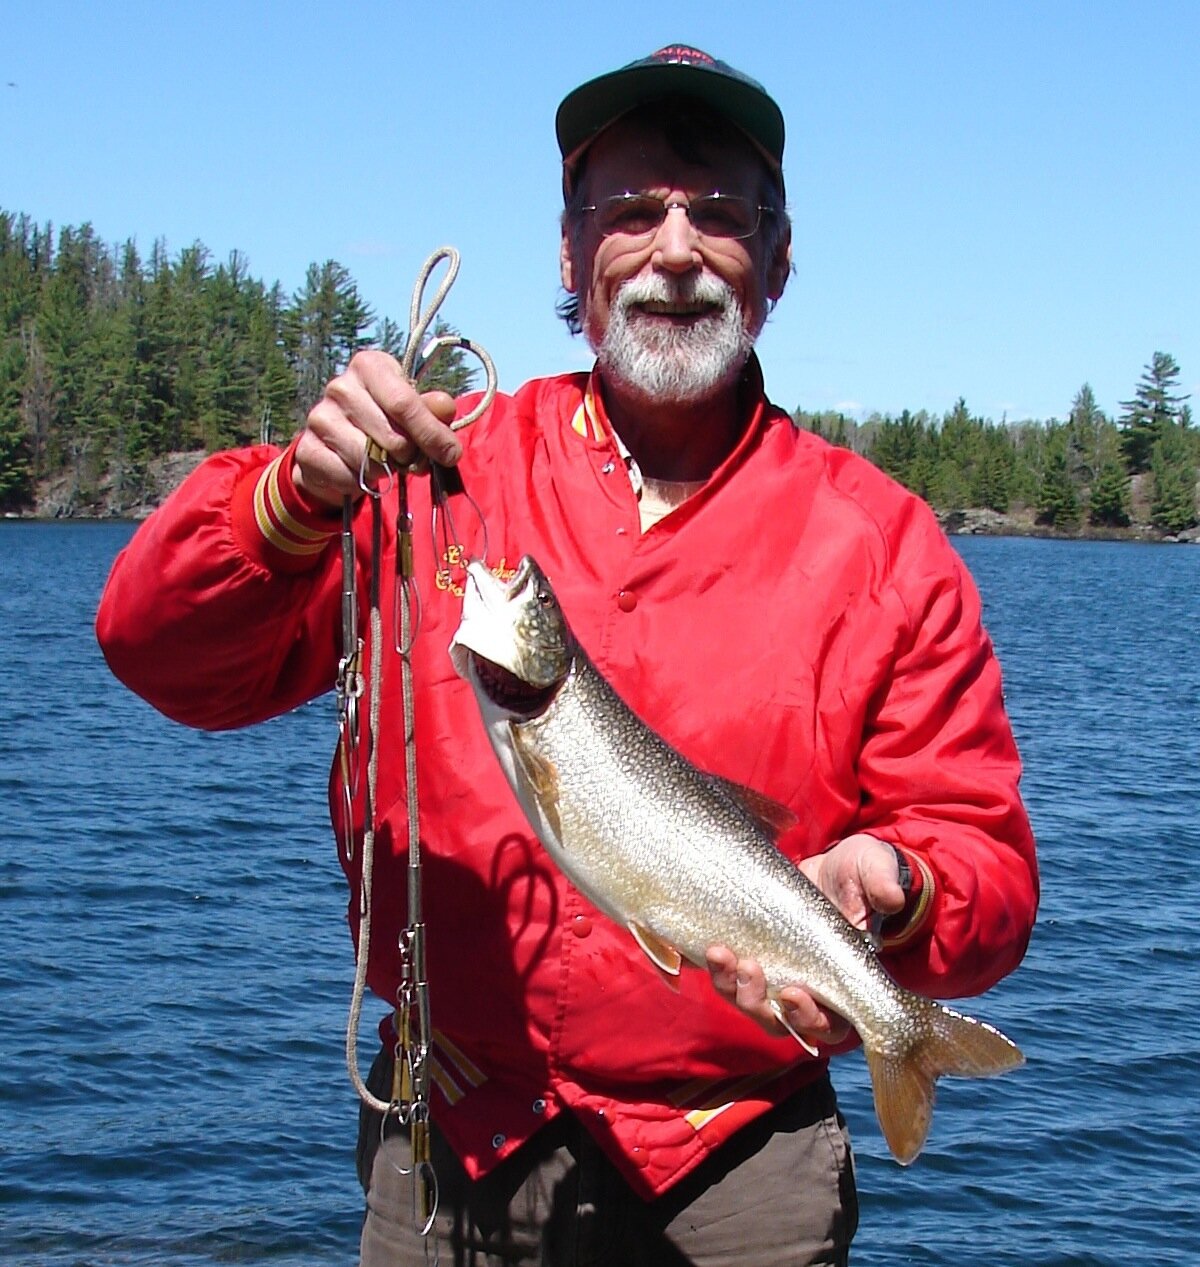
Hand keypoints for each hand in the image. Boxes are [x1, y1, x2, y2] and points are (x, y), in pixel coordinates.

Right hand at [293, 350, 463, 505]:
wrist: (337, 447)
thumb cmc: (384, 422)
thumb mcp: (413, 409)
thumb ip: (432, 410)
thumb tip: (445, 408)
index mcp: (369, 366)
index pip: (405, 403)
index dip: (432, 434)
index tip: (450, 454)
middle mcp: (340, 386)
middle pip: (392, 437)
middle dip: (411, 457)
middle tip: (411, 460)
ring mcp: (319, 417)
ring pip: (370, 460)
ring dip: (386, 471)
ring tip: (385, 465)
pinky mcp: (306, 449)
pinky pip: (347, 477)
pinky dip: (361, 483)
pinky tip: (361, 473)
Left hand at [705, 834, 905, 1047]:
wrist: (830, 862)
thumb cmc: (861, 872)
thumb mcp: (874, 869)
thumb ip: (882, 883)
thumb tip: (890, 898)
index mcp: (846, 984)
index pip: (830, 1023)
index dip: (809, 1018)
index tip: (792, 992)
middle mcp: (809, 989)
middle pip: (780, 1022)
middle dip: (757, 1003)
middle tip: (748, 967)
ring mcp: (777, 975)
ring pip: (749, 1002)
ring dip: (730, 986)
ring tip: (719, 952)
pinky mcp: (752, 954)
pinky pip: (729, 976)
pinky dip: (714, 968)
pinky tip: (706, 948)